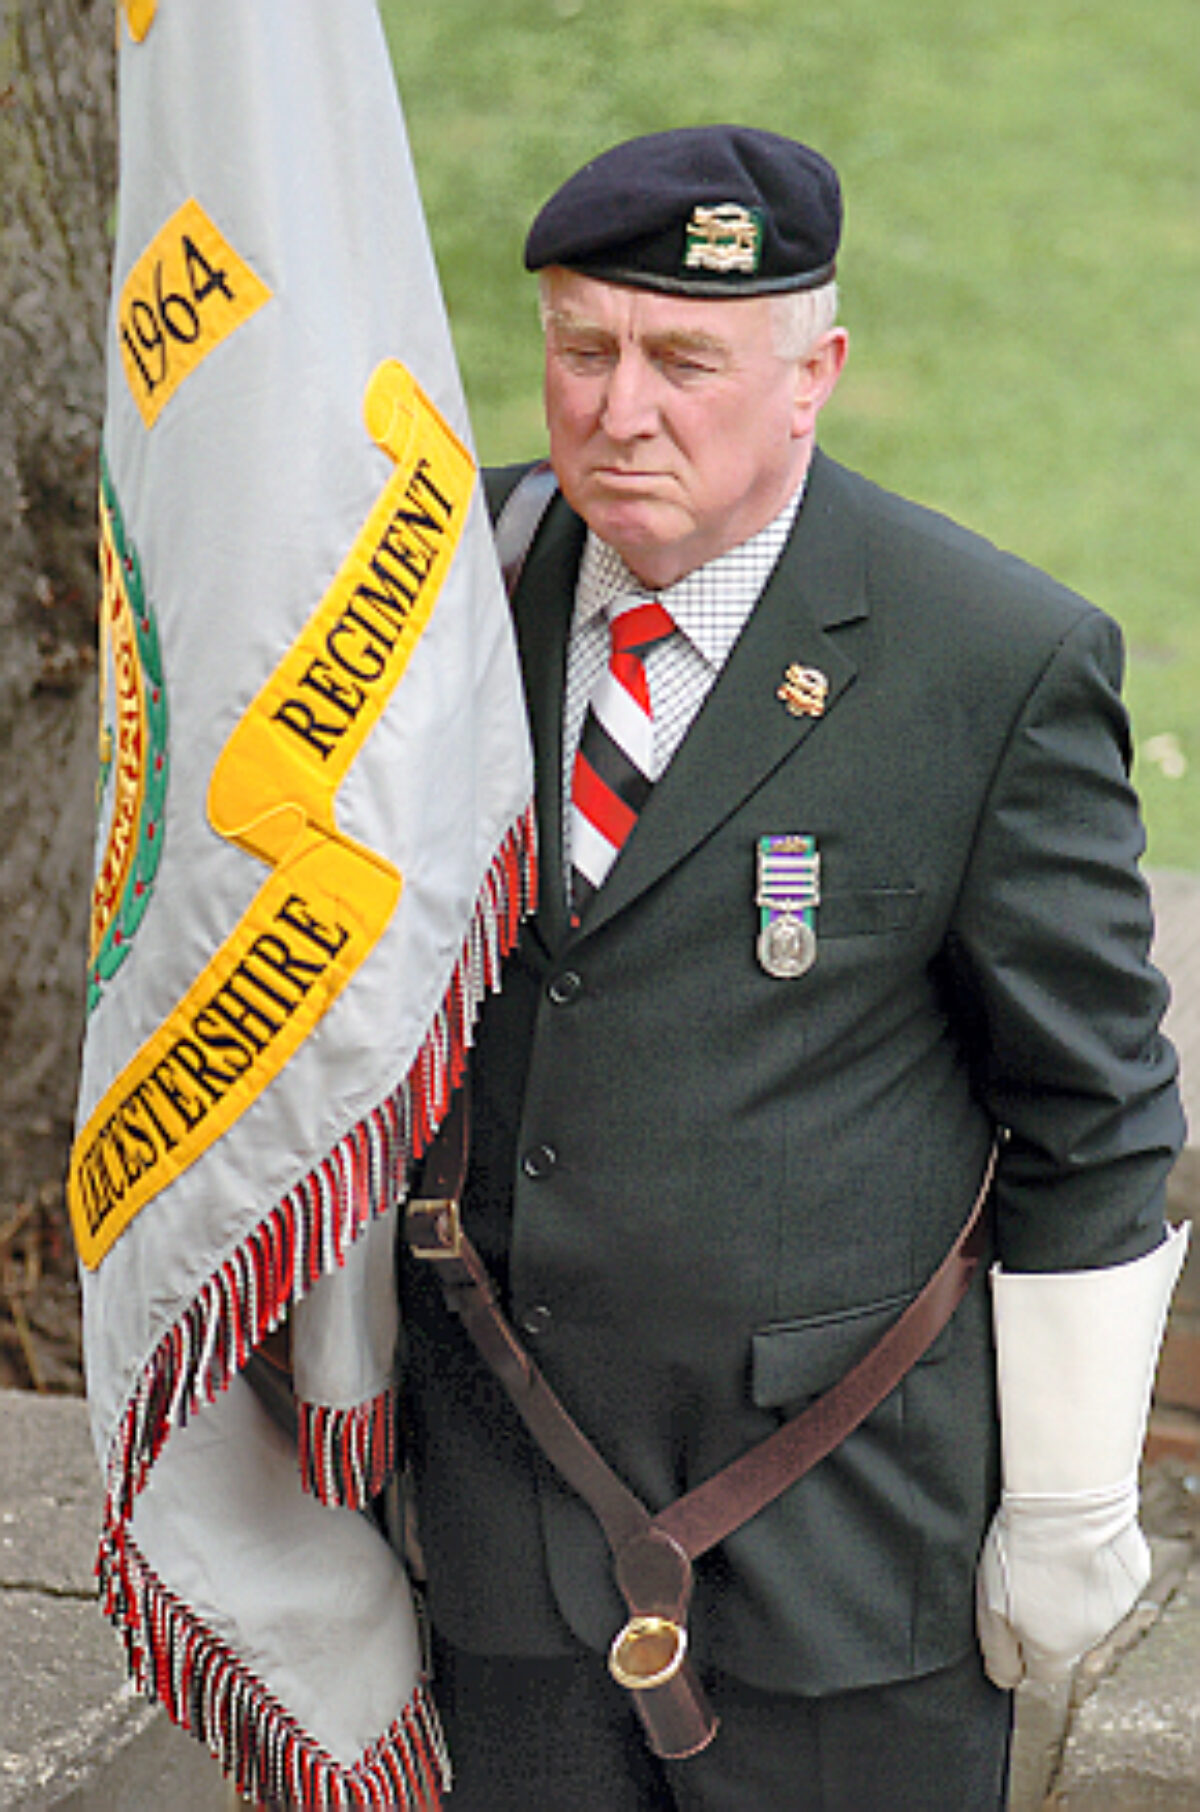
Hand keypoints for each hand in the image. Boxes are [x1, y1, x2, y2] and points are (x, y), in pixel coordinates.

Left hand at [975, 1480, 1149, 1687]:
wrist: (1066, 1500)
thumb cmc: (1022, 1546)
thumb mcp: (988, 1605)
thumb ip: (998, 1651)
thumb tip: (1005, 1677)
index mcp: (1053, 1650)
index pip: (1038, 1671)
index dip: (1020, 1644)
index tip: (1010, 1615)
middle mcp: (1090, 1639)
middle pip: (1065, 1640)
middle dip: (1047, 1616)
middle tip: (1030, 1577)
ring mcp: (1116, 1607)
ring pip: (1089, 1610)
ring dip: (1073, 1592)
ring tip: (1054, 1555)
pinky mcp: (1132, 1577)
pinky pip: (1110, 1581)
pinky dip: (1096, 1568)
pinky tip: (1080, 1544)